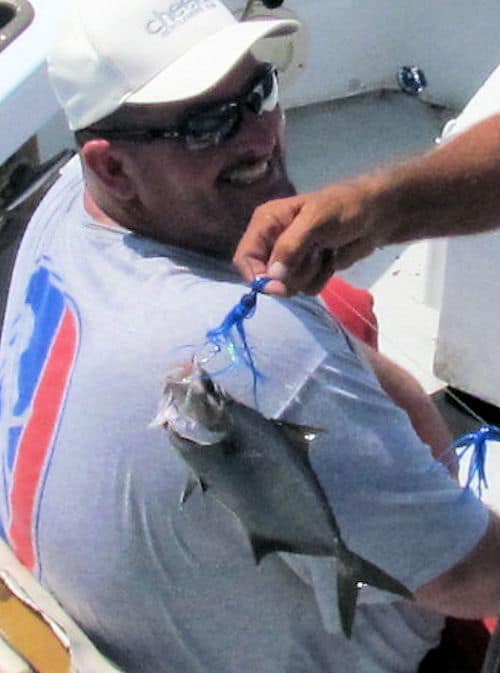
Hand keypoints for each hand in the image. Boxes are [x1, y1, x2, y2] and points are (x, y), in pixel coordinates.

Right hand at [233, 181, 383, 295]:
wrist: (377, 215)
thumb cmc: (344, 209)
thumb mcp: (315, 222)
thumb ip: (290, 247)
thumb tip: (271, 277)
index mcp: (266, 223)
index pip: (245, 257)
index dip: (257, 275)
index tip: (276, 288)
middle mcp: (273, 242)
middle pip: (266, 277)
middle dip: (291, 274)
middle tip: (313, 255)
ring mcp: (290, 258)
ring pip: (287, 285)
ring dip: (310, 274)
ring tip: (324, 251)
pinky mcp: (308, 270)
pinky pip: (306, 288)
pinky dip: (322, 278)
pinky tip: (331, 259)